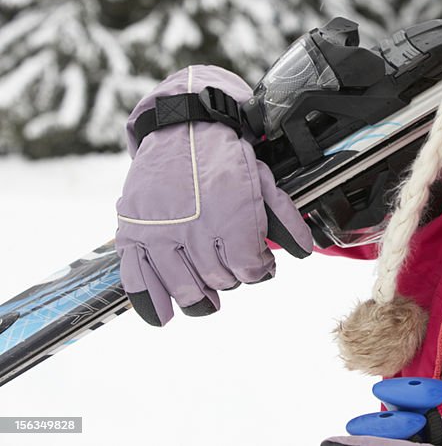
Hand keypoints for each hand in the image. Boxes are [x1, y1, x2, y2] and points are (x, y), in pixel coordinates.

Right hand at [115, 65, 313, 325]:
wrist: (183, 129)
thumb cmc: (224, 157)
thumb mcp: (264, 181)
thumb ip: (285, 218)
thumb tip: (304, 251)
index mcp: (230, 216)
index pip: (248, 269)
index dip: (259, 271)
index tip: (259, 265)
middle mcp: (194, 228)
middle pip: (218, 280)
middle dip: (232, 279)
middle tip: (233, 269)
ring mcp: (159, 233)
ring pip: (183, 288)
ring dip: (199, 300)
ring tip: (207, 299)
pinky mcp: (133, 233)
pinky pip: (138, 280)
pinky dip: (151, 303)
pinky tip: (163, 315)